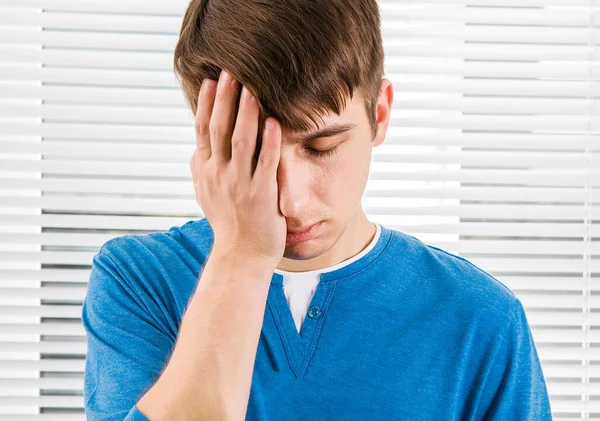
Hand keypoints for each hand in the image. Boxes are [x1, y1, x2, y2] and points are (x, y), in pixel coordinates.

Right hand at [190, 69, 285, 265]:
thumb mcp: (206, 196)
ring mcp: (240, 184)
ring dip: (246, 113)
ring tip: (251, 89)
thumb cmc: (228, 224)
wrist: (241, 255)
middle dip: (225, 99)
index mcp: (206, 171)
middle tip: (230, 72)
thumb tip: (195, 149)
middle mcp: (219, 174)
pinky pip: (266, 162)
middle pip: (219, 129)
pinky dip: (270, 141)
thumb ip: (200, 170)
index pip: (203, 131)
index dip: (207, 104)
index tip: (211, 80)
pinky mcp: (262, 194)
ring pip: (241, 141)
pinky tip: (274, 122)